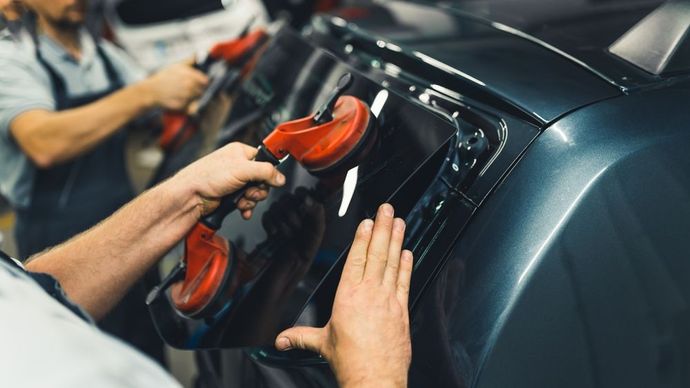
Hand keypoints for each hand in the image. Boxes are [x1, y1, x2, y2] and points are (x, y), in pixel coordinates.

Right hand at [141, 63, 208, 110]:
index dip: (203, 82)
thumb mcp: (176, 66)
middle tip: (188, 89)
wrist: (151, 91)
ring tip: (182, 94)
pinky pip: (190, 106)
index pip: (205, 81)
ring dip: (192, 97)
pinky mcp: (182, 106)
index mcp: (189, 75)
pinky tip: (178, 99)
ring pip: (196, 99)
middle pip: (202, 90)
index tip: (199, 83)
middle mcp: (189, 86)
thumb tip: (198, 54)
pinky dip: (187, 105)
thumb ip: (190, 61)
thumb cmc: (164, 77)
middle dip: (197, 90)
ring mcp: (185, 96)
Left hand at [173, 142, 285, 219]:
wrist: (190, 197)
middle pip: (262, 179)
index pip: (264, 160)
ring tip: (242, 200)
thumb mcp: (241, 170)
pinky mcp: (230, 195)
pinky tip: (241, 208)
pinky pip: (247, 202)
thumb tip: (280, 177)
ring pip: (255, 192)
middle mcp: (237, 166)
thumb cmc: (205, 177)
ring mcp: (234, 181)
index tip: (266, 180)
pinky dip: (246, 207)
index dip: (267, 172)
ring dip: (251, 200)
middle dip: (258, 190)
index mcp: (240, 152)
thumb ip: (265, 172)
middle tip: (249, 192)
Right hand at [275, 204, 412, 387]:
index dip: (362, 238)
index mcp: (347, 297)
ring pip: (392, 263)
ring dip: (397, 240)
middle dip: (382, 228)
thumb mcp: (322, 344)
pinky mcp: (401, 311)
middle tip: (387, 209)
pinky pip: (404, 281)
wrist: (375, 379)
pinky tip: (408, 252)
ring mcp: (388, 301)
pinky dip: (406, 265)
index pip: (356, 259)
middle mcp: (369, 294)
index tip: (367, 221)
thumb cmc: (351, 361)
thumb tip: (281, 339)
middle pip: (376, 254)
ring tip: (399, 222)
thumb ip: (300, 336)